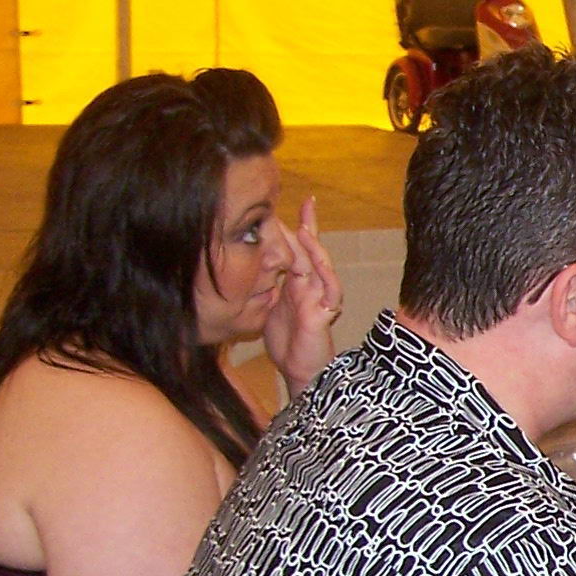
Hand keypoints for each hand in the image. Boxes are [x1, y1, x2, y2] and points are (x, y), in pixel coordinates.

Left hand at [260, 195, 342, 392]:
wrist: (299, 371)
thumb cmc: (285, 343)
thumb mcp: (266, 308)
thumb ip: (264, 287)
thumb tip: (245, 268)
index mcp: (295, 284)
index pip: (295, 250)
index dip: (293, 229)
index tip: (286, 207)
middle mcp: (309, 286)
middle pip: (309, 251)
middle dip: (308, 227)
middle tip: (306, 205)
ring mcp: (319, 297)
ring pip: (320, 265)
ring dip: (313, 247)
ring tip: (306, 229)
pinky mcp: (324, 312)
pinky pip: (330, 289)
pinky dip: (326, 273)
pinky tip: (320, 261)